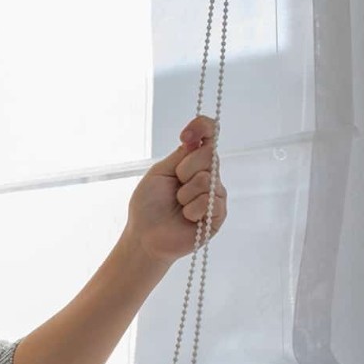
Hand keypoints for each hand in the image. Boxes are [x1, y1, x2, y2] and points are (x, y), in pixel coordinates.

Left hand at [125, 115, 228, 264]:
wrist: (145, 235)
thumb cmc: (148, 205)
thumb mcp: (159, 172)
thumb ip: (180, 155)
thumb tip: (198, 139)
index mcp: (192, 162)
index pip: (209, 135)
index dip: (202, 128)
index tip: (185, 136)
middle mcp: (207, 175)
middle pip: (209, 155)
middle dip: (185, 169)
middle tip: (175, 185)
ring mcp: (215, 195)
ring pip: (208, 179)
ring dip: (186, 194)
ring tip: (179, 206)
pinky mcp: (218, 215)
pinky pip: (211, 202)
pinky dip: (192, 209)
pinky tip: (187, 218)